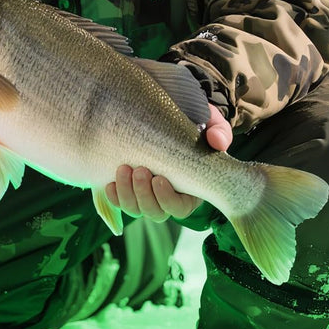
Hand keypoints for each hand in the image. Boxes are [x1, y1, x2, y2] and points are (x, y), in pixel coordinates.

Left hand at [105, 104, 231, 221]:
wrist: (173, 115)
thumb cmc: (195, 123)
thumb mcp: (210, 123)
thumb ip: (218, 132)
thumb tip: (218, 143)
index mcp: (191, 189)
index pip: (180, 208)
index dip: (168, 199)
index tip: (159, 179)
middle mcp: (167, 196)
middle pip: (155, 212)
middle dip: (143, 195)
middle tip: (138, 169)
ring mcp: (146, 193)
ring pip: (134, 208)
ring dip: (126, 193)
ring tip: (123, 169)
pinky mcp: (128, 186)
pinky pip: (118, 201)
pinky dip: (113, 195)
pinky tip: (109, 182)